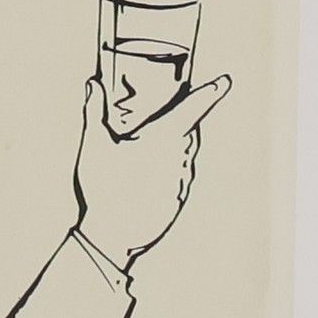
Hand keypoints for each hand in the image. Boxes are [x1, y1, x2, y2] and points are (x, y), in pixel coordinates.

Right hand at [72, 73, 231, 268]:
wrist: (114, 236)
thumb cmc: (104, 189)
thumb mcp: (94, 145)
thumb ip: (95, 111)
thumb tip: (93, 85)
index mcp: (163, 137)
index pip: (195, 107)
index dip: (211, 92)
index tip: (224, 82)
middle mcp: (179, 156)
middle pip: (189, 130)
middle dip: (182, 122)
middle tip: (165, 118)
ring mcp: (181, 178)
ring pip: (185, 154)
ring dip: (174, 148)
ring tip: (151, 152)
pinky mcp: (178, 198)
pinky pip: (179, 177)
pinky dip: (169, 171)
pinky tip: (149, 178)